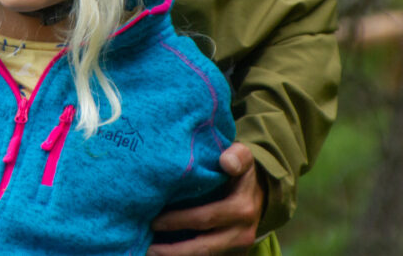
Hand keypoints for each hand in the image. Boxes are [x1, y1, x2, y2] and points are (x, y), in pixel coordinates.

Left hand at [147, 143, 263, 254]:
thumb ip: (237, 156)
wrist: (257, 195)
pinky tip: (164, 254)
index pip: (204, 218)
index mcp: (242, 209)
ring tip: (149, 252)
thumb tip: (226, 161)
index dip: (178, 221)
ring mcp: (237, 248)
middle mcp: (241, 233)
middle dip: (171, 248)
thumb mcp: (243, 158)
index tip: (153, 221)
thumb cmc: (240, 173)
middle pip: (201, 246)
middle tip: (145, 243)